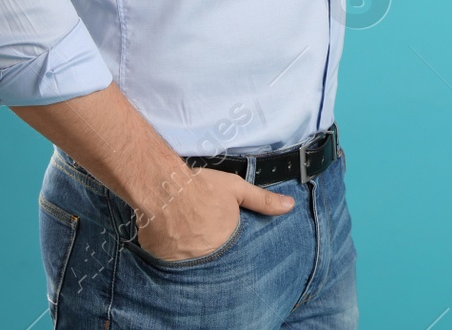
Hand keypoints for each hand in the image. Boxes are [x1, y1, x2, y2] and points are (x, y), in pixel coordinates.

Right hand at [135, 166, 295, 260]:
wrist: (161, 189)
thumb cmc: (200, 187)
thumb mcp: (236, 189)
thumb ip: (263, 201)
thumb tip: (290, 206)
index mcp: (229, 242)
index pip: (237, 254)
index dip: (232, 246)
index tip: (227, 240)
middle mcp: (209, 257)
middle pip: (215, 261)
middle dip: (214, 253)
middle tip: (207, 239)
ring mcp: (185, 263)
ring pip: (194, 265)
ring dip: (194, 257)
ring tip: (190, 242)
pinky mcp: (164, 263)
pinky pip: (172, 264)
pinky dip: (174, 258)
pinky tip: (172, 245)